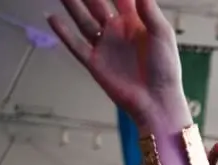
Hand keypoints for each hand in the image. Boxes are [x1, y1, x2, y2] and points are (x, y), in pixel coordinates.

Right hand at [48, 0, 188, 128]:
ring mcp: (105, 46)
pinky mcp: (95, 63)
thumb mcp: (162, 36)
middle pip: (96, 4)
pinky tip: (52, 17)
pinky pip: (76, 45)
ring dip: (71, 5)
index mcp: (134, 21)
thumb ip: (150, 12)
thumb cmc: (165, 69)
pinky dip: (63, 32)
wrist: (156, 101)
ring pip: (83, 20)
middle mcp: (116, 30)